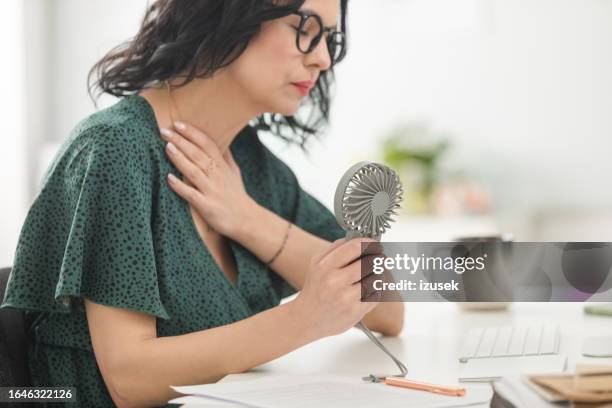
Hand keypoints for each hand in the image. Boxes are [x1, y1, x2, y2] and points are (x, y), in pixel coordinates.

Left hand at [160, 121, 256, 237]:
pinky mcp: (207, 206)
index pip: (207, 144)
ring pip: (193, 171)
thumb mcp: (234, 172)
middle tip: (164, 131)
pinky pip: (191, 194)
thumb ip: (225, 156)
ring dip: (179, 159)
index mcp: (221, 165)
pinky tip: (169, 178)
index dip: (192, 133)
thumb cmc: (237, 195)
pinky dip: (180, 186)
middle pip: (197, 154)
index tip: (178, 124)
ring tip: (167, 147)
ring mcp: (211, 190)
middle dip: (180, 141)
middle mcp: (216, 175)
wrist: (246, 220)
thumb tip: (221, 141)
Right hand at [290, 237, 382, 338]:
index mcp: (325, 266)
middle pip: (370, 262)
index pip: (355, 247)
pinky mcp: (355, 312)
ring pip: (375, 279)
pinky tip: (367, 290)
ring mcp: (346, 298)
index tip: (375, 244)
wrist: (306, 319)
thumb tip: (355, 238)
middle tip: (379, 258)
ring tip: (371, 275)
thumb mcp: (316, 264)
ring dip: (377, 275)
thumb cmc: (314, 289)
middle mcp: (335, 281)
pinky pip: (375, 296)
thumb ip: (334, 248)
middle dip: (378, 258)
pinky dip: (375, 291)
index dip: (370, 243)